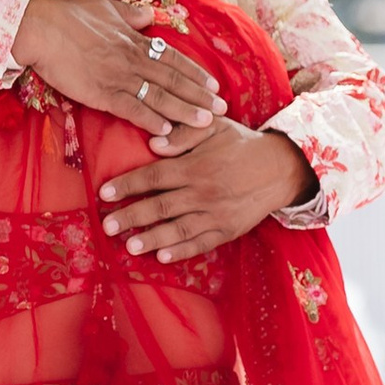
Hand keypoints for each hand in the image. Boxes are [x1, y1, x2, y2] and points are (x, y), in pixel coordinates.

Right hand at [14, 0, 224, 131]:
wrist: (39, 27)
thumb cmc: (67, 14)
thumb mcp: (105, 6)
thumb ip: (129, 14)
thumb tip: (148, 15)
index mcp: (134, 39)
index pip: (173, 59)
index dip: (196, 73)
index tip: (214, 85)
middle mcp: (132, 59)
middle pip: (174, 80)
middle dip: (200, 96)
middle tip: (223, 110)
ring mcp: (118, 77)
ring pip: (159, 97)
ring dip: (184, 111)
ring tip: (205, 123)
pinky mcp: (100, 93)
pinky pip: (131, 109)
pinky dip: (150, 120)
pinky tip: (166, 131)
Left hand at [98, 120, 315, 261]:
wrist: (280, 168)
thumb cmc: (241, 144)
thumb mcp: (214, 127)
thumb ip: (183, 135)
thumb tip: (154, 145)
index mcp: (196, 166)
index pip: (154, 176)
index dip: (127, 185)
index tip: (104, 193)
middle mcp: (203, 192)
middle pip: (160, 206)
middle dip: (131, 216)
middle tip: (106, 226)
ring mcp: (216, 214)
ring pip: (178, 229)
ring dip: (151, 238)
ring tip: (129, 246)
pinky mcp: (227, 230)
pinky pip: (201, 244)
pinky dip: (181, 252)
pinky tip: (162, 257)